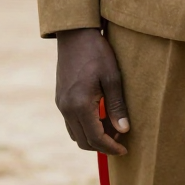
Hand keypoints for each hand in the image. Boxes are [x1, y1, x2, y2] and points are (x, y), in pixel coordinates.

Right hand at [56, 28, 129, 155]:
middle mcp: (67, 109)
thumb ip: (117, 106)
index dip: (111, 148)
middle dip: (103, 145)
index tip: (125, 149)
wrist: (75, 34)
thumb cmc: (97, 52)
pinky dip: (85, 126)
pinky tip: (99, 116)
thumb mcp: (112, 77)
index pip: (96, 139)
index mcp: (80, 105)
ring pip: (76, 134)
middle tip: (120, 138)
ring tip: (112, 126)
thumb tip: (124, 130)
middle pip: (84, 141)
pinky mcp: (60, 99)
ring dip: (93, 137)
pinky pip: (71, 123)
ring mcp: (61, 104)